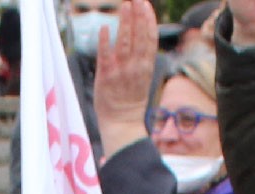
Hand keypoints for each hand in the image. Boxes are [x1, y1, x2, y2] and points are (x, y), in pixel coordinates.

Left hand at [95, 0, 156, 150]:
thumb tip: (140, 34)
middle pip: (139, 36)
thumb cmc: (130, 98)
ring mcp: (121, 71)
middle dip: (138, 16)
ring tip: (125, 5)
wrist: (122, 122)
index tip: (145, 4)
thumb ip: (141, 55)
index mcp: (146, 66)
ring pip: (124, 42)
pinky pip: (105, 56)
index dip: (148, 20)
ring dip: (125, 23)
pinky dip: (105, 41)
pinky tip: (105, 27)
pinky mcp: (106, 76)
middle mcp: (135, 66)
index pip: (149, 38)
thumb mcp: (143, 75)